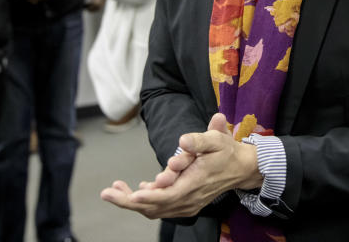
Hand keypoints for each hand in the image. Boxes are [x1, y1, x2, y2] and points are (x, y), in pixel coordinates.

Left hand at [101, 113, 261, 218]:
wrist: (240, 169)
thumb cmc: (226, 152)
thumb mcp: (218, 139)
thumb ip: (200, 139)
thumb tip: (183, 141)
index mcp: (195, 183)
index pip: (168, 195)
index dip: (149, 197)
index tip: (133, 194)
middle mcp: (189, 199)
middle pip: (154, 207)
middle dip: (129, 201)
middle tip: (107, 192)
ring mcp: (186, 204)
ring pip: (154, 210)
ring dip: (133, 201)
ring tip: (114, 189)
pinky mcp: (184, 204)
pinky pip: (160, 208)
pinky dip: (145, 201)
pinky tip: (136, 189)